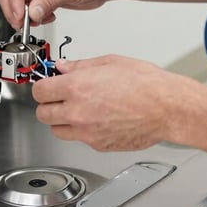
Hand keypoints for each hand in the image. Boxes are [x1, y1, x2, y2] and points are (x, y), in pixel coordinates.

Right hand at [0, 0, 116, 28]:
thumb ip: (48, 1)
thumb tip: (31, 13)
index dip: (14, 1)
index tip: (19, 18)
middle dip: (16, 9)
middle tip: (24, 24)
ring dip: (24, 14)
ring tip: (39, 20)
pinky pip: (26, 5)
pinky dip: (32, 14)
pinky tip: (46, 16)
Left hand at [32, 55, 187, 151]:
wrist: (166, 108)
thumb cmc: (145, 83)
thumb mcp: (109, 62)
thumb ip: (79, 66)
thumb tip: (62, 67)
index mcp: (77, 87)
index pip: (40, 91)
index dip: (42, 85)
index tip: (47, 83)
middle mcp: (77, 112)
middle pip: (42, 114)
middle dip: (48, 103)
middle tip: (59, 95)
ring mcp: (87, 132)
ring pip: (57, 130)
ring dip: (61, 119)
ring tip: (76, 108)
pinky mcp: (98, 145)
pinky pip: (79, 139)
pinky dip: (81, 130)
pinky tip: (95, 117)